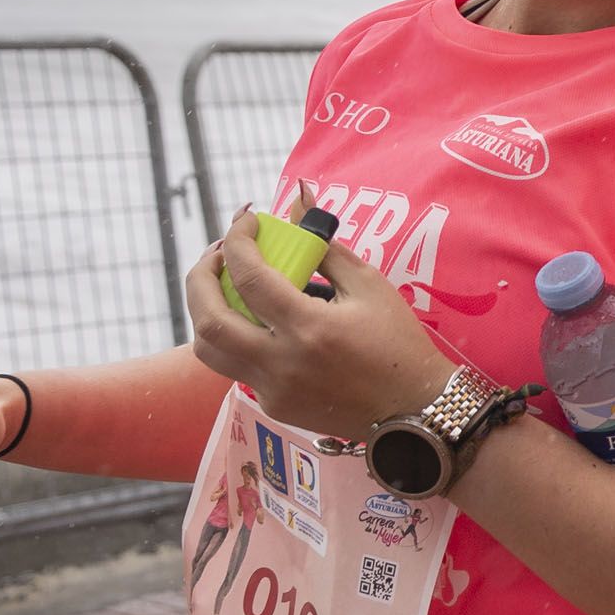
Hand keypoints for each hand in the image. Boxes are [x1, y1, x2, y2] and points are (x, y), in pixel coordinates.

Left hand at [184, 210, 457, 440]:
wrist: (413, 408)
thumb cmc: (398, 342)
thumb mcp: (370, 285)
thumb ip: (326, 248)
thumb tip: (299, 206)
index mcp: (310, 328)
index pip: (250, 277)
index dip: (238, 241)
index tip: (246, 221)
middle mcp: (282, 362)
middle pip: (209, 319)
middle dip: (201, 277)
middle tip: (219, 254)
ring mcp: (273, 389)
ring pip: (208, 350)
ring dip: (206, 311)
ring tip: (223, 287)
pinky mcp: (273, 405)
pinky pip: (238, 366)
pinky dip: (239, 336)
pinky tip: (260, 321)